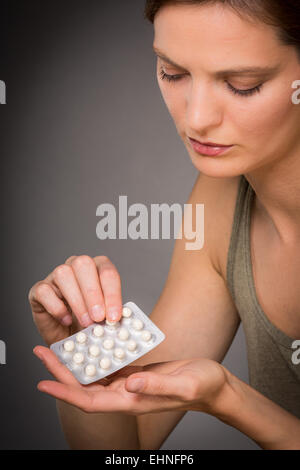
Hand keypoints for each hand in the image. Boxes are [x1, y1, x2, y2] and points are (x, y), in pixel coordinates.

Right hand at [28, 255, 122, 345]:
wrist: (69, 339)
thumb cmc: (89, 324)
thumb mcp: (106, 319)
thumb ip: (114, 314)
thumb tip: (122, 318)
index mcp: (98, 268)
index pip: (107, 272)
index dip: (112, 294)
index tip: (114, 316)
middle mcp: (77, 267)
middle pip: (84, 264)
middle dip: (93, 292)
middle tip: (98, 317)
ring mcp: (56, 276)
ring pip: (63, 274)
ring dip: (77, 300)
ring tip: (85, 322)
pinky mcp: (39, 290)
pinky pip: (44, 291)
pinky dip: (56, 307)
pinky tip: (66, 320)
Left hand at [33, 346, 231, 415]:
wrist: (213, 386)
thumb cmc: (201, 386)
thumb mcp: (182, 384)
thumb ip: (157, 385)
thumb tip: (130, 383)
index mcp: (131, 400)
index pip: (89, 400)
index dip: (64, 392)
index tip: (42, 381)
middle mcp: (125, 394)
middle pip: (84, 387)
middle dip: (61, 371)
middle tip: (42, 352)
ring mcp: (130, 384)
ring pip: (93, 376)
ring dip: (74, 363)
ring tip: (58, 347)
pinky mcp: (136, 373)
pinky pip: (108, 367)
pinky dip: (95, 357)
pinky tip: (89, 344)